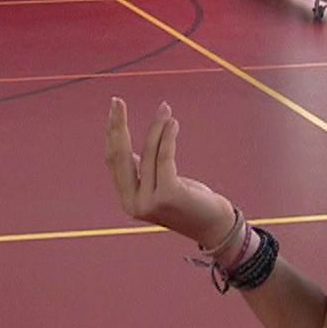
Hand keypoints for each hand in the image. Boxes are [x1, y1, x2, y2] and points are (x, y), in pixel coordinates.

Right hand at [105, 97, 234, 245]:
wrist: (215, 226)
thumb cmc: (189, 201)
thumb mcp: (159, 184)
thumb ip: (141, 170)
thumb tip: (124, 146)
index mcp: (127, 201)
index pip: (113, 161)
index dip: (112, 133)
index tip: (114, 109)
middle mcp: (134, 204)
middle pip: (120, 156)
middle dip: (117, 125)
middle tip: (116, 100)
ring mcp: (150, 202)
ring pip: (148, 154)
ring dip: (156, 127)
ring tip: (165, 108)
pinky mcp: (169, 195)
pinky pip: (164, 158)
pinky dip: (167, 137)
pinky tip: (172, 122)